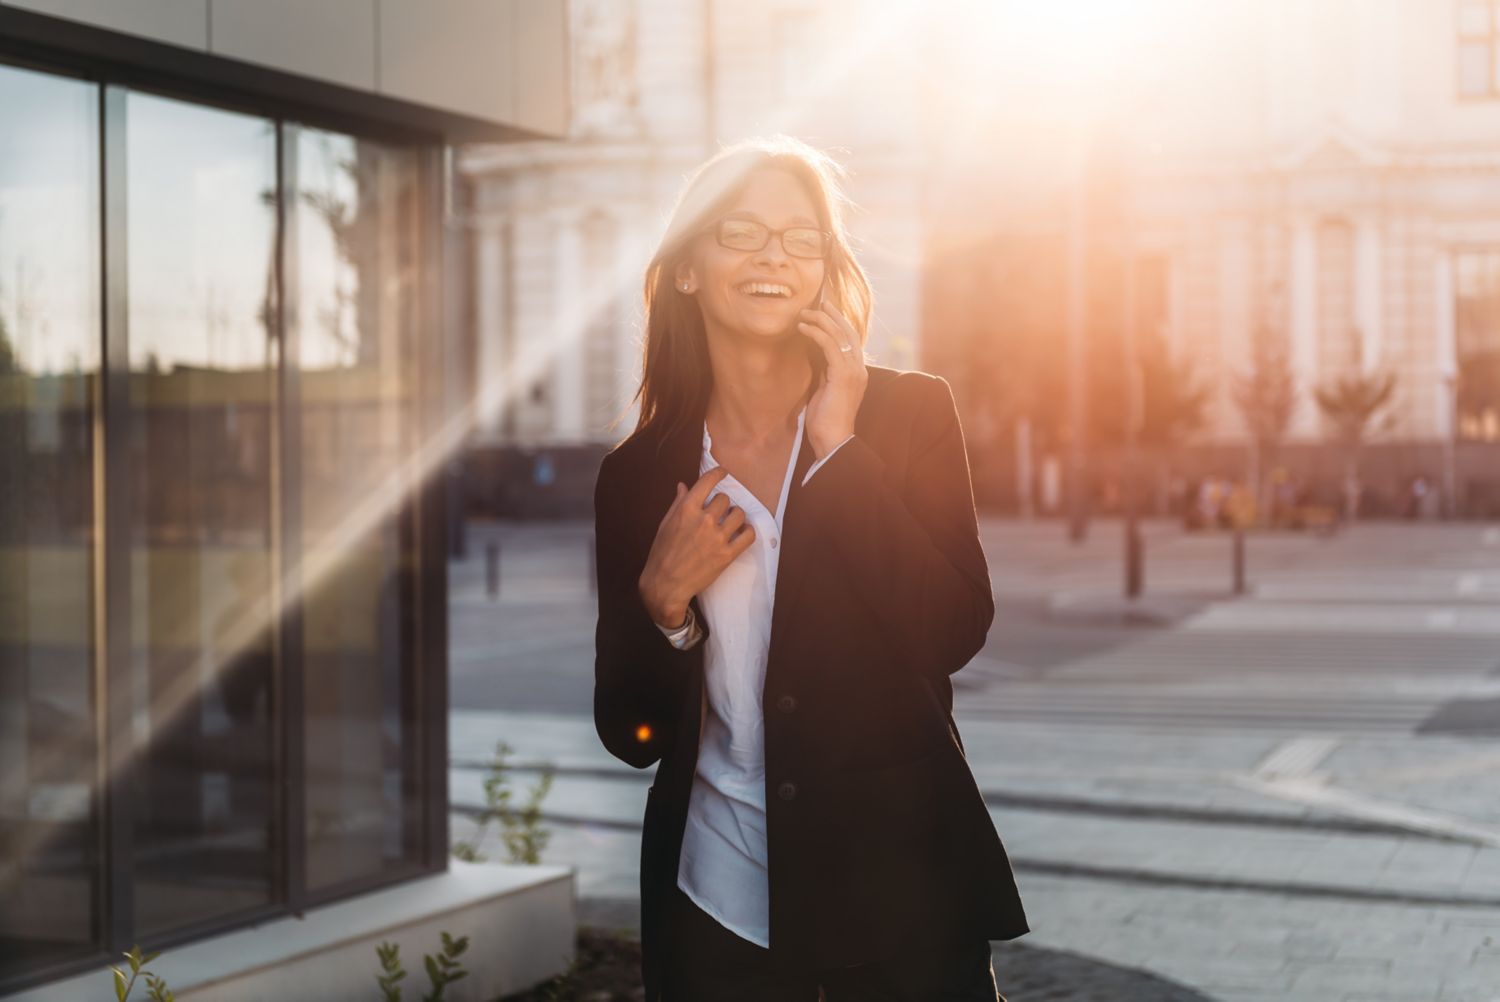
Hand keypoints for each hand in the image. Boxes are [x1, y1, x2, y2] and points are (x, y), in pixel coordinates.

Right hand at [637, 467, 753, 626]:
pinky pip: (748, 535)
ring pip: (739, 514)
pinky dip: (747, 531)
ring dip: (735, 517)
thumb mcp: (665, 524)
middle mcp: (704, 520)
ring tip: (729, 523)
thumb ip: (678, 503)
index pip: (708, 481)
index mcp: (687, 509)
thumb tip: (684, 485)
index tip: (723, 473)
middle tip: (717, 513)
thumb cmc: (662, 553)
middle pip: (725, 499)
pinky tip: (741, 533)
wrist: (665, 584)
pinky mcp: (727, 554)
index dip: (718, 474)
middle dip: (722, 504)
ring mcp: (717, 537)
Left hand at [798, 301, 867, 458]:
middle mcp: (859, 369)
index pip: (851, 341)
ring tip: (805, 313)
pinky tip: (803, 327)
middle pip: (849, 332)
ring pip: (840, 335)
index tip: (826, 311)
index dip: (839, 324)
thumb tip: (818, 358)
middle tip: (819, 302)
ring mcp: (853, 371)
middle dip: (834, 315)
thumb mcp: (825, 390)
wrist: (833, 440)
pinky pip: (830, 345)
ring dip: (821, 320)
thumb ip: (826, 373)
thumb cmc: (825, 420)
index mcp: (856, 373)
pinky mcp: (843, 375)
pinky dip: (817, 333)